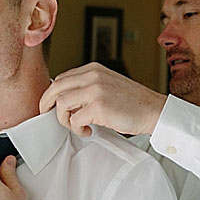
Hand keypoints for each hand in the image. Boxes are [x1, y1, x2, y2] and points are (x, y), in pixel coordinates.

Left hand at [39, 63, 165, 136]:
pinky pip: (74, 119)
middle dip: (47, 104)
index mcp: (94, 69)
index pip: (62, 78)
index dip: (52, 93)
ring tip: (78, 125)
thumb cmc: (133, 102)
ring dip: (65, 119)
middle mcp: (93, 75)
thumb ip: (88, 86)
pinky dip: (78, 129)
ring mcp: (95, 89)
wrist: (153, 110)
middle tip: (48, 116)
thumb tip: (65, 100)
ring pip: (62, 103)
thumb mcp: (108, 84)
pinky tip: (88, 131)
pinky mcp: (99, 106)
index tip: (51, 105)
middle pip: (56, 87)